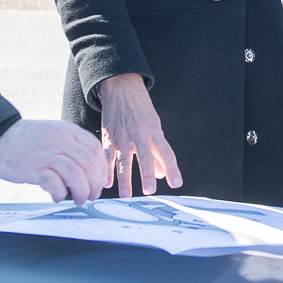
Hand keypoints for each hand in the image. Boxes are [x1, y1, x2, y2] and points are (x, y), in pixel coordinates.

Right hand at [0, 119, 106, 204]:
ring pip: (76, 175)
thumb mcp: (53, 134)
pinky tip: (57, 197)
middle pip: (89, 164)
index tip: (101, 182)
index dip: (102, 168)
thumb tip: (89, 170)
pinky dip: (60, 194)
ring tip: (78, 200)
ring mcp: (47, 154)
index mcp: (68, 131)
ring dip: (81, 192)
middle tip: (92, 195)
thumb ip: (70, 146)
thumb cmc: (25, 140)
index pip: (95, 150)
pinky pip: (55, 184)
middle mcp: (61, 140)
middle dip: (95, 184)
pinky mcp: (33, 168)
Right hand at [97, 73, 181, 197]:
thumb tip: (161, 174)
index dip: (172, 168)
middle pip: (145, 157)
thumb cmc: (141, 109)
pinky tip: (106, 182)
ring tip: (126, 194)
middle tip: (150, 191)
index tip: (176, 183)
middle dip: (147, 175)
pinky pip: (107, 155)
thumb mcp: (154, 126)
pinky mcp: (108, 136)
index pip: (166, 152)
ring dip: (125, 179)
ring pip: (124, 159)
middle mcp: (140, 134)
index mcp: (154, 132)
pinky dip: (106, 169)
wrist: (122, 88)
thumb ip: (157, 151)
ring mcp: (123, 135)